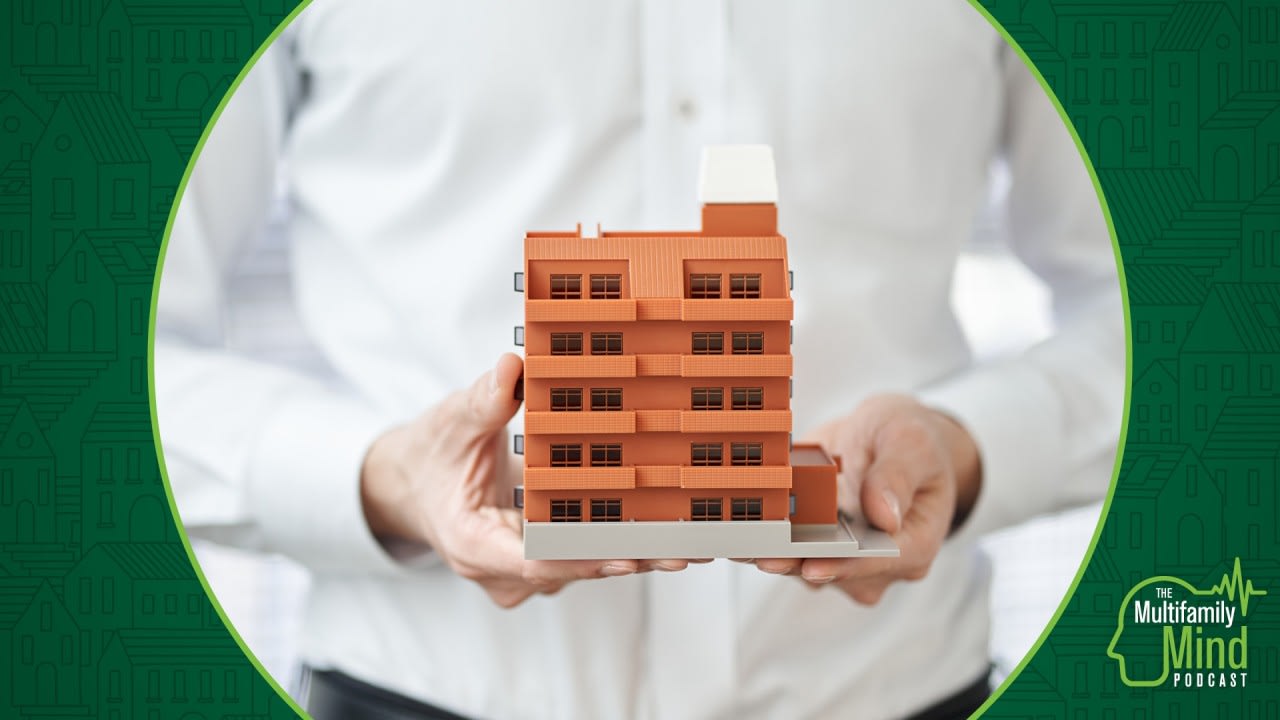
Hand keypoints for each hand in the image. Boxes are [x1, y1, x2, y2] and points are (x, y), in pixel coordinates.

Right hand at [360, 353, 688, 607]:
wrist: (414, 485)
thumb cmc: (432, 454)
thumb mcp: (452, 422)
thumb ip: (483, 401)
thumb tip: (512, 367)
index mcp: (473, 545)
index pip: (535, 561)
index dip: (584, 558)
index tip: (629, 554)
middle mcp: (500, 570)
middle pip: (573, 568)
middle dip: (630, 557)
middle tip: (686, 547)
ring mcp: (523, 574)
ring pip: (585, 567)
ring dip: (635, 553)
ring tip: (693, 541)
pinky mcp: (542, 566)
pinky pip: (584, 556)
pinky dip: (621, 542)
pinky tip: (670, 532)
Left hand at [754, 394, 981, 604]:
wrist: (887, 437)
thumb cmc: (912, 442)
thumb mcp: (911, 443)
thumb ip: (898, 477)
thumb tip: (885, 517)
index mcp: (914, 542)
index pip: (879, 562)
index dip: (844, 565)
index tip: (813, 565)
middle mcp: (877, 561)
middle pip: (833, 569)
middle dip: (797, 563)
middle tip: (763, 554)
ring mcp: (841, 554)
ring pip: (801, 564)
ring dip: (772, 552)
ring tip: (743, 536)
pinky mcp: (812, 543)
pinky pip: (784, 547)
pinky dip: (763, 536)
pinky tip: (740, 522)